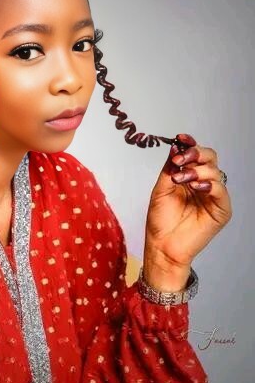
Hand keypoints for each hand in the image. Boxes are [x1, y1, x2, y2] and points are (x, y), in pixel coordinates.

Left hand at [143, 133, 231, 289]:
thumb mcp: (161, 188)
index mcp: (189, 177)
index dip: (191, 144)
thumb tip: (176, 146)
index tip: (181, 138)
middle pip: (209, 158)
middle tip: (180, 160)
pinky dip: (209, 184)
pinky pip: (221, 190)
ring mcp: (213, 196)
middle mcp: (203, 184)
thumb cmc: (160, 220)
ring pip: (215, 171)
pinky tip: (196, 186)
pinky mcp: (221, 210)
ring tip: (181, 179)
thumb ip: (170, 168)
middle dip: (195, 154)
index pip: (196, 155)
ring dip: (197, 171)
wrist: (162, 245)